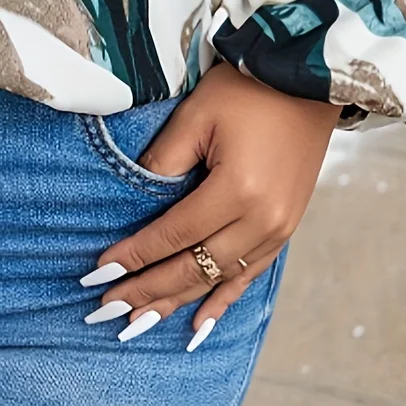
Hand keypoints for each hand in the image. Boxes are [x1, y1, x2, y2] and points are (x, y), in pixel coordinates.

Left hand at [82, 62, 340, 343]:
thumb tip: (135, 203)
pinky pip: (249, 275)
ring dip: (177, 301)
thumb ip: (163, 162)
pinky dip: (221, 299)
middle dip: (148, 290)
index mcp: (237, 190)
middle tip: (106, 309)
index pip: (173, 234)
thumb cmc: (247, 89)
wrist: (307, 80)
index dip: (135, 255)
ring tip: (138, 323)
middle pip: (194, 267)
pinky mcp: (287, 227)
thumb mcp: (196, 116)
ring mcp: (280, 229)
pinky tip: (198, 324)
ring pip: (218, 278)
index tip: (98, 274)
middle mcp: (262, 220)